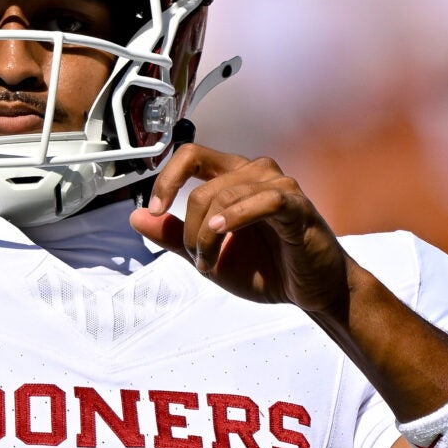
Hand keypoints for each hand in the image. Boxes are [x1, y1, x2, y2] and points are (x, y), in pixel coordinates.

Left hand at [130, 145, 350, 314]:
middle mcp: (255, 173)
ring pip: (224, 196)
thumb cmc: (268, 268)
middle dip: (189, 230)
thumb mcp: (209, 255)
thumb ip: (174, 236)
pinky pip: (263, 200)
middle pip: (202, 187)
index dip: (166, 179)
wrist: (311, 291)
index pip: (192, 156)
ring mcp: (278, 187)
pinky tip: (222, 233)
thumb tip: (137, 217)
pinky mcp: (297, 206)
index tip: (153, 210)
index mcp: (233, 179)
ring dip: (208, 236)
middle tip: (198, 260)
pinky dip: (235, 218)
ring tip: (212, 263)